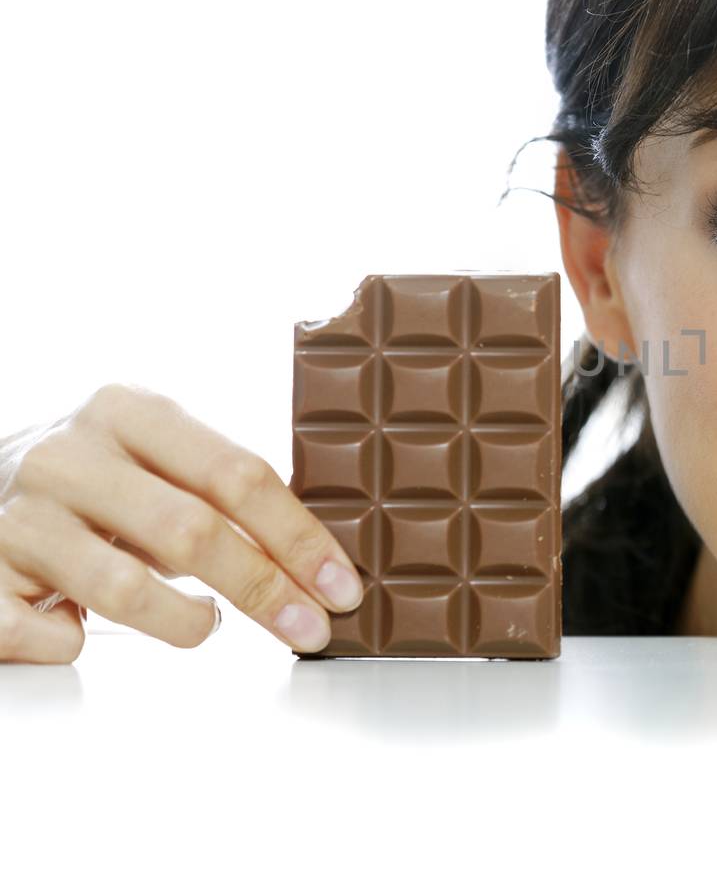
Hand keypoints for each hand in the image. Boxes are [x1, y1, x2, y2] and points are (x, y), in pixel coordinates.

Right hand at [0, 383, 364, 662]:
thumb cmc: (96, 482)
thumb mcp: (155, 458)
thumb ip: (221, 490)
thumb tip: (319, 563)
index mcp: (128, 411)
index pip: (237, 474)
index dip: (299, 537)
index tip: (341, 587)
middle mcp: (68, 456)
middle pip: (191, 531)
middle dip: (264, 589)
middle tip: (309, 629)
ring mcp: (16, 517)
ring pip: (124, 589)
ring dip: (184, 622)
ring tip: (205, 623)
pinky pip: (44, 637)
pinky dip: (76, 647)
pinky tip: (83, 632)